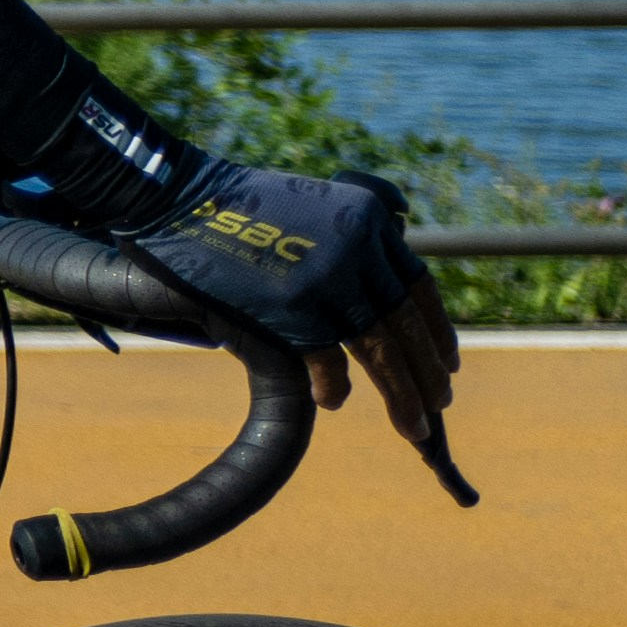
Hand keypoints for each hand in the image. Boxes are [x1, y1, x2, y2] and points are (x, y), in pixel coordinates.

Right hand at [77, 143, 484, 512]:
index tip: (448, 364)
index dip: (436, 330)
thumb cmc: (234, 207)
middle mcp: (358, 247)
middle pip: (405, 323)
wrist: (177, 199)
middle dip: (427, 372)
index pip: (418, 286)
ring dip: (401, 393)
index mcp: (369, 220)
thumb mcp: (311, 207)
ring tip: (414, 428)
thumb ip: (348, 241)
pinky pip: (328, 356)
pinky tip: (333, 402)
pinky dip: (333, 384)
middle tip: (439, 406)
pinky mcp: (293, 305)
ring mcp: (328, 276)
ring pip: (379, 347)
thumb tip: (373, 292)